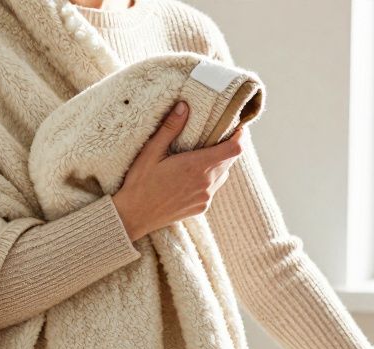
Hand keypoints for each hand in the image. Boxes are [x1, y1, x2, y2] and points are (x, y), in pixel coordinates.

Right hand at [111, 100, 244, 240]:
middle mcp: (206, 183)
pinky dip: (209, 179)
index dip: (240, 136)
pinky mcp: (201, 208)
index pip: (233, 149)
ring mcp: (205, 198)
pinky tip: (193, 175)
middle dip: (228, 146)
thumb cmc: (140, 183)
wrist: (133, 216)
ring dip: (219, 163)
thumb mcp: (151, 152)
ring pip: (223, 175)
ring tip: (204, 154)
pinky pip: (213, 189)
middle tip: (218, 135)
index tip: (238, 127)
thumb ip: (170, 128)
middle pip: (230, 160)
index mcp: (196, 166)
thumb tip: (184, 106)